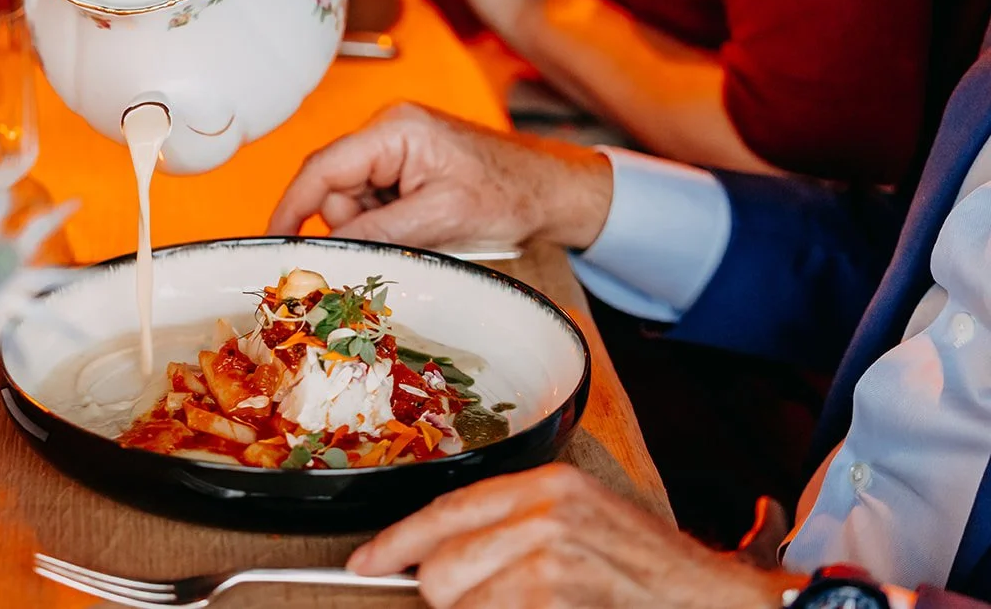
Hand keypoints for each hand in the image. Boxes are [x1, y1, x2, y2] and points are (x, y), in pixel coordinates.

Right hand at [268, 103, 612, 249]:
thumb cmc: (509, 194)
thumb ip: (378, 232)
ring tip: (426, 233)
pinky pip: (374, 203)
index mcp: (393, 130)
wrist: (551, 192)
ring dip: (377, 228)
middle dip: (356, 225)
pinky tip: (425, 227)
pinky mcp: (404, 166)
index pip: (322, 169)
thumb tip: (328, 249)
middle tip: (402, 242)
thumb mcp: (440, 219)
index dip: (291, 208)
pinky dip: (390, 224)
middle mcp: (386, 131)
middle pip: (334, 190)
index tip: (274, 243)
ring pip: (353, 202)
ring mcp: (394, 148)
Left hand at [350, 464, 797, 608]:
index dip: (397, 541)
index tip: (366, 562)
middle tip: (496, 602)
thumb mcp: (582, 524)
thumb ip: (513, 528)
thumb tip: (436, 558)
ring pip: (462, 604)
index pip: (446, 509)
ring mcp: (552, 561)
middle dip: (452, 598)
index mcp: (548, 484)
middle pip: (441, 569)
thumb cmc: (649, 573)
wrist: (716, 604)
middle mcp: (545, 514)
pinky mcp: (556, 601)